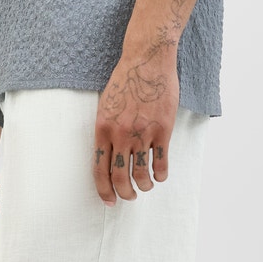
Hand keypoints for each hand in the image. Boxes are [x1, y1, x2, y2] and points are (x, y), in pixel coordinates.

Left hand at [94, 41, 178, 202]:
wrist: (147, 61)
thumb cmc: (125, 80)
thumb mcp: (105, 105)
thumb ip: (106, 131)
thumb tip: (108, 156)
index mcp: (102, 129)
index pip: (99, 169)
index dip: (103, 190)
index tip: (108, 200)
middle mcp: (120, 135)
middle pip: (119, 177)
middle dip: (124, 193)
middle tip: (129, 197)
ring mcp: (142, 133)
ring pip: (141, 174)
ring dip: (144, 186)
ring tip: (146, 187)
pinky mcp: (162, 130)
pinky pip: (161, 161)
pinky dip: (161, 174)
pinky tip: (160, 176)